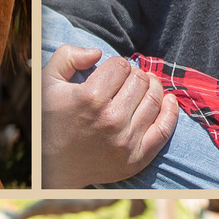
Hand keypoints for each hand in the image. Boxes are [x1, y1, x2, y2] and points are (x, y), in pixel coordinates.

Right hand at [43, 45, 176, 187]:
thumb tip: (97, 52)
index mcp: (89, 98)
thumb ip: (67, 57)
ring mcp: (125, 141)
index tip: (112, 73)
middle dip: (134, 75)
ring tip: (144, 87)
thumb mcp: (47, 83)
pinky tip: (169, 100)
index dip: (117, 65)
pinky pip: (164, 130)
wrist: (53, 166)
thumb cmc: (51, 121)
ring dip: (152, 88)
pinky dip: (171, 111)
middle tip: (127, 81)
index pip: (121, 66)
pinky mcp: (136, 158)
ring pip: (154, 100)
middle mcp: (110, 119)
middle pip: (140, 81)